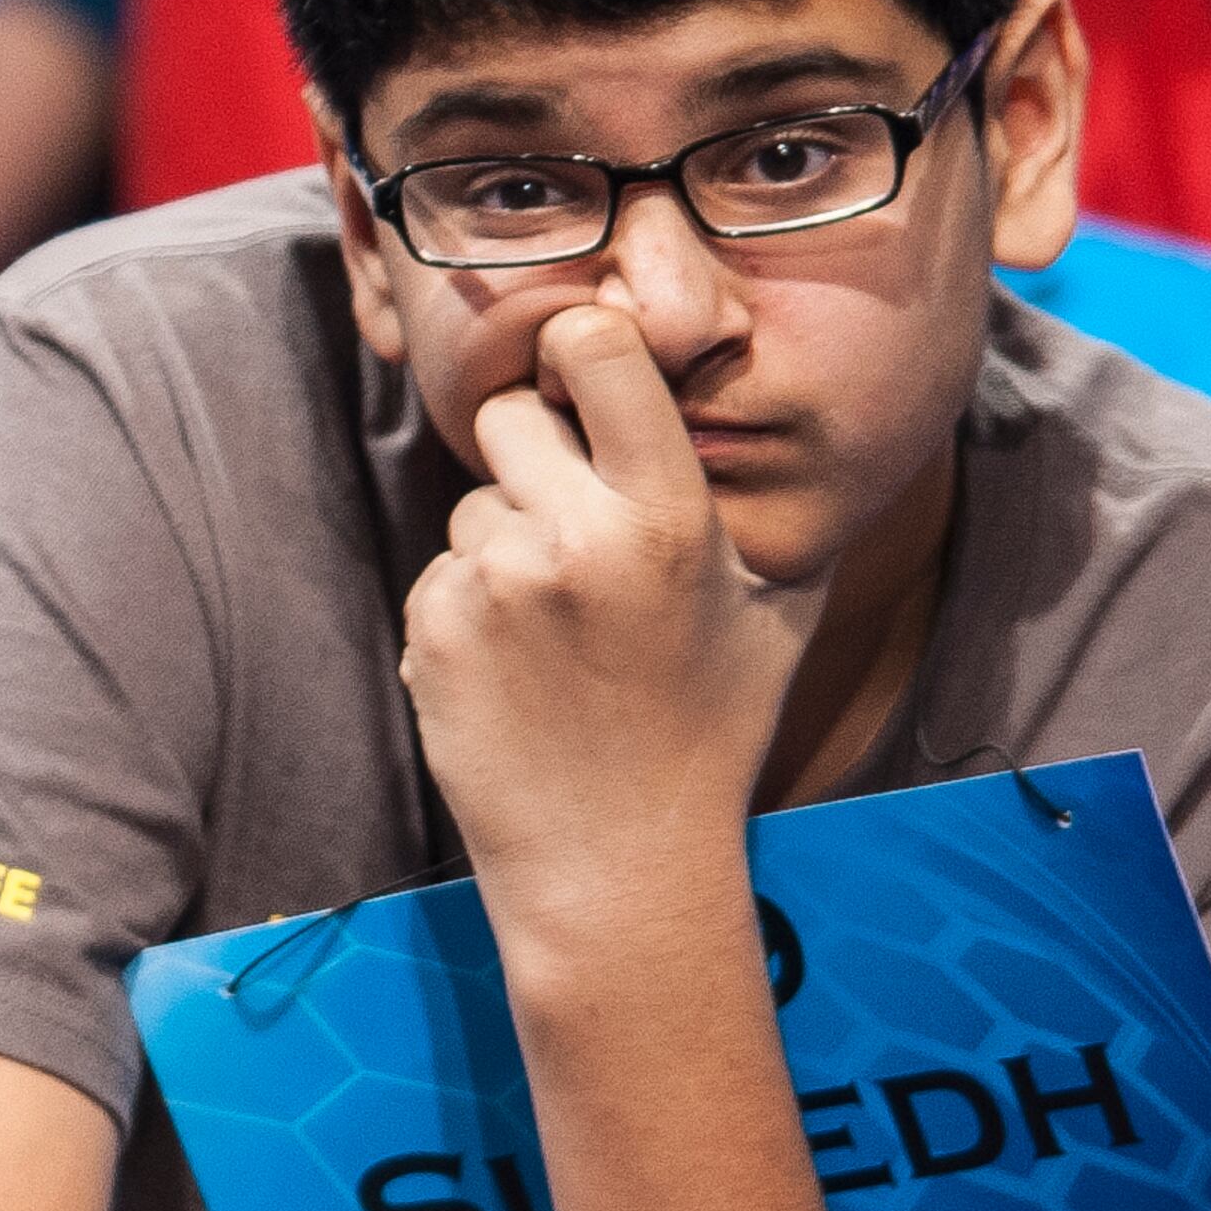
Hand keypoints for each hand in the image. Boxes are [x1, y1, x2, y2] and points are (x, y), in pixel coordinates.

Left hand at [400, 307, 828, 932]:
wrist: (618, 863)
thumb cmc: (711, 733)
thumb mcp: (778, 613)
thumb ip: (766, 507)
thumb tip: (777, 419)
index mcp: (666, 513)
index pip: (594, 347)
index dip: (582, 346)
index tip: (584, 366)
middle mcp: (571, 534)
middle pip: (511, 416)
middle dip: (536, 451)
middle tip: (575, 518)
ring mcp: (492, 583)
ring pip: (475, 503)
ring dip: (506, 542)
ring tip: (561, 627)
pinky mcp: (433, 630)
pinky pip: (443, 573)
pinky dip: (472, 607)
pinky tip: (521, 669)